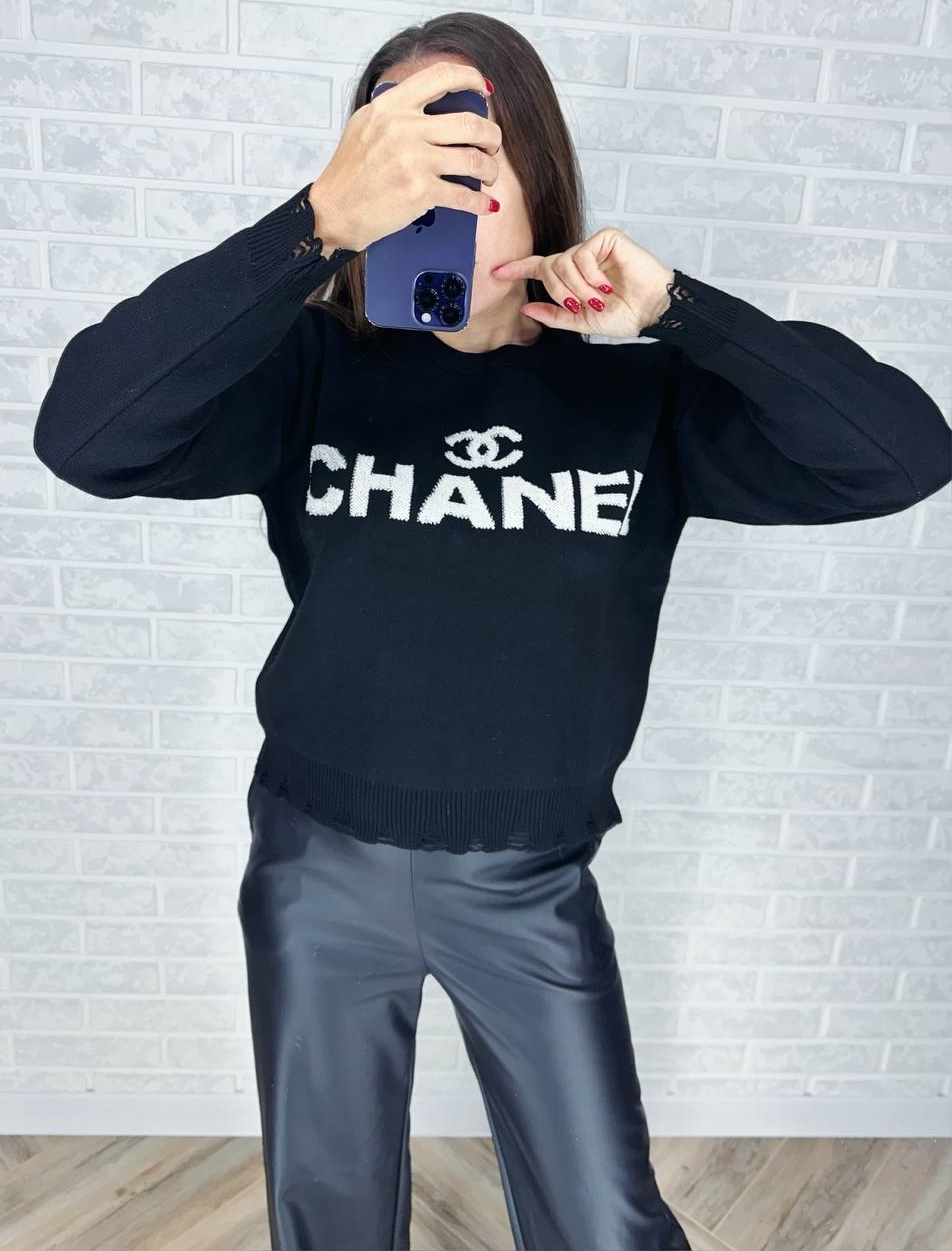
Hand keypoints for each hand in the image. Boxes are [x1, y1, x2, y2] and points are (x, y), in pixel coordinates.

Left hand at [490, 227, 675, 338]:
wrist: (652, 310)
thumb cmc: (625, 315)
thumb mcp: (582, 320)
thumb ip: (554, 315)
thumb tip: (525, 307)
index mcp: (573, 277)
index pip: (540, 268)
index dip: (518, 268)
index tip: (496, 272)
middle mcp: (580, 259)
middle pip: (548, 267)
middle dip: (559, 291)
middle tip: (579, 306)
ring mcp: (593, 247)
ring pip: (563, 262)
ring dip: (577, 287)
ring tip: (598, 298)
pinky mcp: (607, 239)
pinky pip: (581, 254)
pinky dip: (589, 275)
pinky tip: (605, 285)